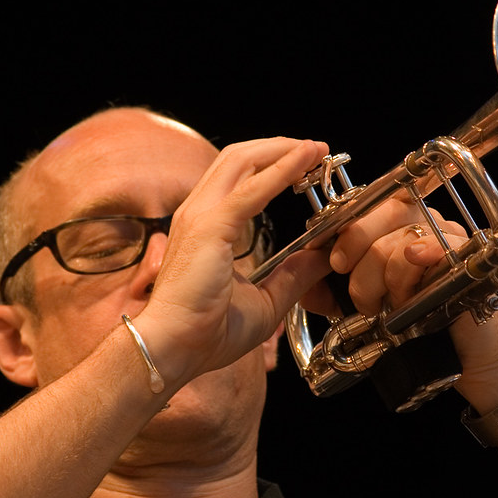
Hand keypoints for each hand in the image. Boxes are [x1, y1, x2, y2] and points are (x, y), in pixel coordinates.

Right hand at [143, 137, 333, 380]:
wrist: (173, 350)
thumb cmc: (206, 332)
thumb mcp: (265, 300)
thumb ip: (294, 275)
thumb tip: (324, 256)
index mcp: (207, 226)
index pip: (240, 176)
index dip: (274, 163)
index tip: (308, 163)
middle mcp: (199, 212)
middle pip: (240, 157)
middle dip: (280, 146)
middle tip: (317, 150)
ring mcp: (200, 216)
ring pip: (242, 160)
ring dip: (283, 150)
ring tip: (315, 149)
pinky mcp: (209, 227)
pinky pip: (251, 190)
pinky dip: (282, 170)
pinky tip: (305, 161)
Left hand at [302, 196, 497, 406]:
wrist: (462, 354)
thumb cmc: (416, 322)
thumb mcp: (364, 303)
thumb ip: (331, 290)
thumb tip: (302, 282)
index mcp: (396, 222)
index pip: (365, 205)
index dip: (344, 231)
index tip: (333, 262)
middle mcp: (422, 220)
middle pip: (381, 214)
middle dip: (358, 259)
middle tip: (361, 296)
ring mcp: (446, 234)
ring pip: (397, 243)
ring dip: (385, 283)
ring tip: (392, 306)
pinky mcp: (465, 254)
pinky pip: (431, 249)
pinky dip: (413, 267)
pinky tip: (410, 280)